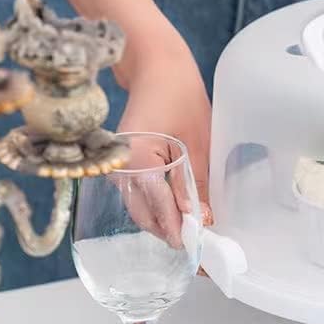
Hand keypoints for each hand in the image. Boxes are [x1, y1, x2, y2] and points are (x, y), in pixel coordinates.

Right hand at [115, 32, 212, 244]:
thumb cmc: (179, 96)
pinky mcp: (124, 166)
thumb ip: (195, 182)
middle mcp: (121, 169)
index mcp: (137, 160)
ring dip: (167, 226)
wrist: (157, 68)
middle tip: (205, 255)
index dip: (180, 232)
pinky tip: (182, 218)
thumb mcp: (196, 140)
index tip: (201, 252)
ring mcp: (119, 169)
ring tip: (198, 241)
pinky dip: (160, 211)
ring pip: (142, 210)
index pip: (159, 209)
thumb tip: (202, 219)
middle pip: (146, 217)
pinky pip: (140, 197)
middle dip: (175, 236)